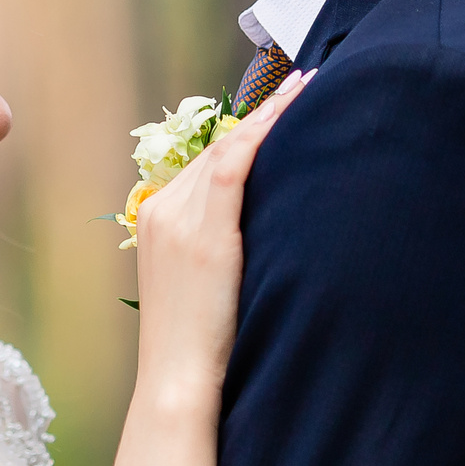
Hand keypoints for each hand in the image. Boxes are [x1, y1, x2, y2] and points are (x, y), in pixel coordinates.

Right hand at [132, 69, 307, 388]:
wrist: (179, 380)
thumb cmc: (199, 346)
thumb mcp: (202, 286)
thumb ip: (220, 247)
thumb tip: (264, 229)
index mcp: (156, 217)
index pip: (205, 161)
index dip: (244, 131)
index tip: (278, 105)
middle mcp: (161, 208)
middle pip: (216, 149)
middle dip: (261, 117)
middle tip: (304, 85)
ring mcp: (177, 218)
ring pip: (228, 150)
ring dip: (270, 115)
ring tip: (308, 87)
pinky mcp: (201, 233)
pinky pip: (233, 166)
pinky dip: (262, 133)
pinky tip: (291, 110)